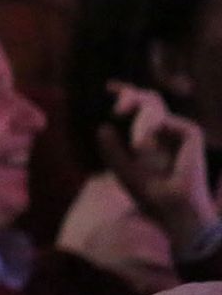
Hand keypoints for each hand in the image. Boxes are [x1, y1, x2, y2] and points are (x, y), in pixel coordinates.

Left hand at [96, 82, 213, 253]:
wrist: (169, 207)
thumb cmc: (148, 194)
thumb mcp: (123, 170)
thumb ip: (112, 151)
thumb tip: (103, 127)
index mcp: (150, 138)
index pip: (140, 108)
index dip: (128, 94)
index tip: (110, 87)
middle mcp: (165, 132)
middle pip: (150, 100)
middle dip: (131, 96)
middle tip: (117, 109)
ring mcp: (179, 132)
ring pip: (155, 109)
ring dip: (140, 124)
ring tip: (136, 147)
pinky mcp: (191, 134)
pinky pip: (166, 121)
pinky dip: (152, 132)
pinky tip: (145, 148)